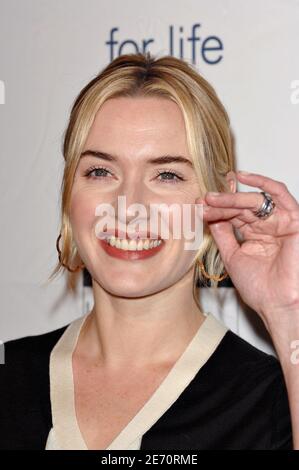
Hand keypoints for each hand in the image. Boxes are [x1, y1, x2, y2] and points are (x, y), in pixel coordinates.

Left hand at [198, 171, 298, 331]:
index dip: (217, 209)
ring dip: (233, 198)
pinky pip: (280, 193)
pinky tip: (242, 177)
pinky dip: (262, 182)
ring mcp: (281, 222)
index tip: (198, 206)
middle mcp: (268, 227)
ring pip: (255, 200)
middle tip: (204, 202)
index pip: (234, 215)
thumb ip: (223, 234)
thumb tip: (209, 215)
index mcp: (255, 235)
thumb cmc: (260, 288)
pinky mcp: (294, 220)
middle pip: (242, 207)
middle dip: (221, 204)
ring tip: (214, 199)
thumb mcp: (233, 256)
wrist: (277, 303)